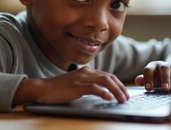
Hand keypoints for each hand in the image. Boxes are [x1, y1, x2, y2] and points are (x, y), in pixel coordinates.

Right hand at [13, 66, 129, 104]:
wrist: (42, 88)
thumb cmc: (58, 89)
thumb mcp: (76, 84)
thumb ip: (88, 85)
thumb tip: (102, 93)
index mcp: (87, 71)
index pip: (108, 75)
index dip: (118, 84)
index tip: (124, 92)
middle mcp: (87, 72)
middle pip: (110, 77)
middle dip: (121, 87)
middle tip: (127, 97)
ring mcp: (82, 78)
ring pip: (105, 81)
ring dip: (116, 90)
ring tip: (122, 99)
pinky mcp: (77, 86)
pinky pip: (94, 88)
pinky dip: (104, 93)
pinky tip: (109, 98)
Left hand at [134, 61, 170, 91]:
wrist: (168, 72)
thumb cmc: (157, 78)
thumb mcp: (150, 79)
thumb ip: (144, 80)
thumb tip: (137, 80)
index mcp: (152, 66)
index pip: (148, 70)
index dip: (148, 79)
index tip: (148, 89)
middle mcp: (163, 65)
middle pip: (164, 69)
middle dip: (165, 79)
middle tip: (165, 89)